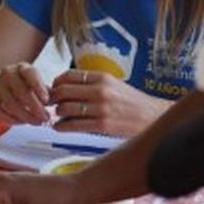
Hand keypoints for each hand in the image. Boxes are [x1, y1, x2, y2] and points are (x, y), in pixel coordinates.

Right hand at [0, 63, 49, 124]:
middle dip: (35, 107)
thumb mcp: (35, 83)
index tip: (47, 101)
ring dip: (25, 116)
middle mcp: (7, 73)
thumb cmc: (22, 86)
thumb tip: (56, 102)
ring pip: (11, 104)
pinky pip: (1, 112)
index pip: (30, 74)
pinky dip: (13, 119)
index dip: (39, 87)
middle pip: (20, 91)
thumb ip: (46, 92)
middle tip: (45, 118)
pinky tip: (22, 122)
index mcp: (22, 67)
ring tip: (37, 122)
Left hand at [49, 70, 170, 136]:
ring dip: (56, 114)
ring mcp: (101, 108)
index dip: (55, 83)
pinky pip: (73, 125)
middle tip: (49, 105)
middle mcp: (101, 90)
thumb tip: (66, 87)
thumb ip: (92, 84)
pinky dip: (61, 126)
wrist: (153, 117)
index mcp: (102, 78)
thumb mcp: (114, 85)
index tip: (53, 90)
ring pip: (65, 108)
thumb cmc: (132, 102)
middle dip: (51, 99)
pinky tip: (59, 127)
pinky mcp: (103, 125)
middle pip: (62, 91)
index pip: (68, 75)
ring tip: (56, 117)